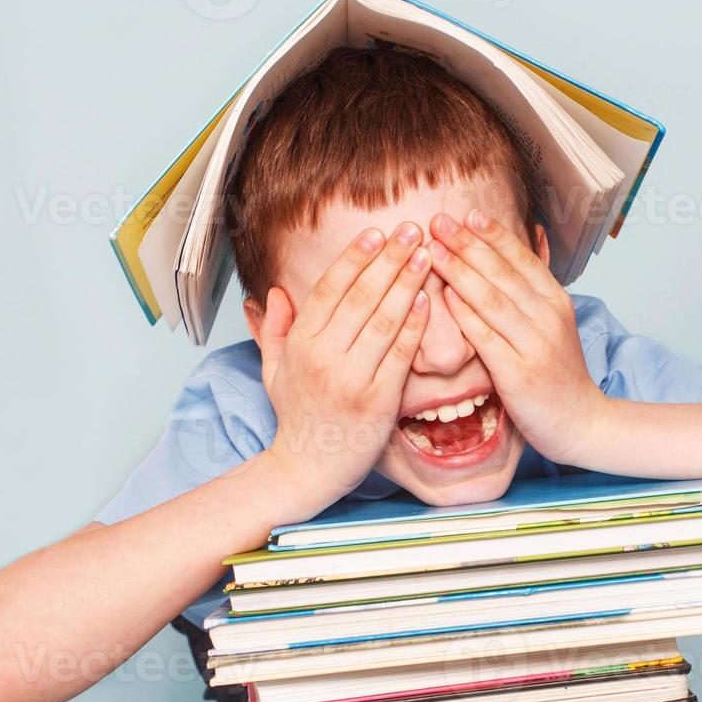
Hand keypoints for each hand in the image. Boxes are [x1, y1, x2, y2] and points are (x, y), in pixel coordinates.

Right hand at [259, 223, 430, 503]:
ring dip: (407, 283)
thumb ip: (273, 331)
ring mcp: (351, 379)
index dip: (355, 257)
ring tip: (427, 254)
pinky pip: (400, 355)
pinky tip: (428, 300)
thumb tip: (274, 292)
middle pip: (361, 296)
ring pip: (384, 320)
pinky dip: (415, 325)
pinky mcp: (378, 401)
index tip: (376, 233)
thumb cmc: (296, 419)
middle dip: (390, 258)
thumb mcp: (273, 372)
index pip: (329, 288)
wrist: (307, 471)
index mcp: (299, 345)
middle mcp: (323, 358)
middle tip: (413, 230)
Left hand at [428, 209, 609, 465]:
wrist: (582, 423)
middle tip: (437, 220)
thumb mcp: (554, 326)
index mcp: (557, 301)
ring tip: (432, 249)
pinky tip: (443, 295)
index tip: (465, 213)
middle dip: (467, 243)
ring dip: (459, 270)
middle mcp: (549, 317)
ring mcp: (535, 345)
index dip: (492, 234)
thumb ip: (531, 295)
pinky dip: (464, 314)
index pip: (521, 258)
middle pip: (503, 272)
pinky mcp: (519, 374)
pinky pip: (486, 337)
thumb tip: (505, 259)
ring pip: (492, 299)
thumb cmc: (558, 375)